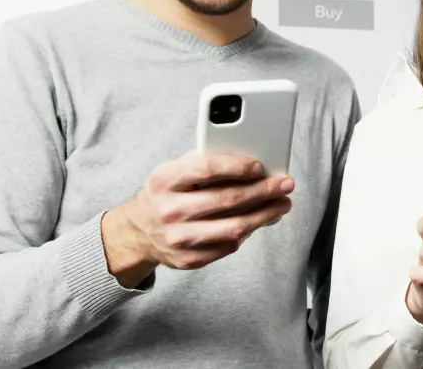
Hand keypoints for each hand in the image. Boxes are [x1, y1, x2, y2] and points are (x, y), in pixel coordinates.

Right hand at [101, 151, 293, 286]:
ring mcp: (179, 238)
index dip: (237, 167)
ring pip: (234, 227)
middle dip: (264, 190)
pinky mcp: (188, 259)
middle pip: (227, 199)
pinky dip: (248, 232)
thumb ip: (206, 164)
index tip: (260, 166)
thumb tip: (252, 167)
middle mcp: (170, 210)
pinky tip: (260, 221)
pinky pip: (228, 246)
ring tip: (282, 204)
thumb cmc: (166, 194)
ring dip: (265, 215)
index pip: (206, 169)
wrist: (138, 232)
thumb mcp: (175, 170)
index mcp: (165, 181)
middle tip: (285, 184)